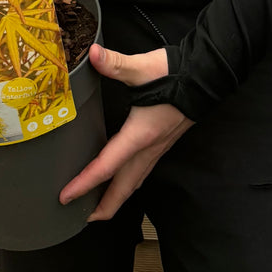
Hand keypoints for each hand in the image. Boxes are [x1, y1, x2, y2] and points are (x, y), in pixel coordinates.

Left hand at [59, 42, 192, 220]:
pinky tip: (122, 178)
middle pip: (124, 187)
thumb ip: (116, 63)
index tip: (66, 196)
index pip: (107, 166)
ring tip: (99, 206)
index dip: (85, 183)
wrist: (205, 76)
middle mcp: (149, 148)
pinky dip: (128, 183)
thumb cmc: (175, 74)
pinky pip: (142, 172)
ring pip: (134, 182)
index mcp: (140, 135)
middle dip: (104, 206)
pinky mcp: (162, 143)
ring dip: (117, 198)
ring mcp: (158, 148)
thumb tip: (93, 54)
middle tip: (82, 217)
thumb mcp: (143, 67)